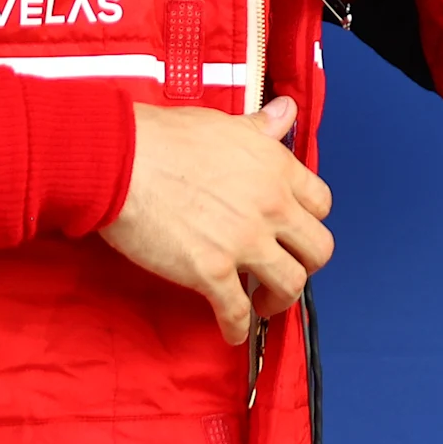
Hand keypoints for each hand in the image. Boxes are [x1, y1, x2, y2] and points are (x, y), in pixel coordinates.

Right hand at [96, 95, 334, 342]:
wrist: (121, 160)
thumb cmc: (165, 138)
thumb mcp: (224, 124)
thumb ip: (260, 126)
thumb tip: (286, 111)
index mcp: (276, 169)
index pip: (321, 203)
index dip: (309, 220)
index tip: (293, 230)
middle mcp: (271, 207)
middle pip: (318, 249)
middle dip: (307, 264)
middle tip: (286, 268)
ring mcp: (244, 242)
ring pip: (290, 284)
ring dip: (279, 300)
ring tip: (263, 303)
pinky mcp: (211, 272)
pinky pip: (238, 312)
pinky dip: (238, 328)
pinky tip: (232, 332)